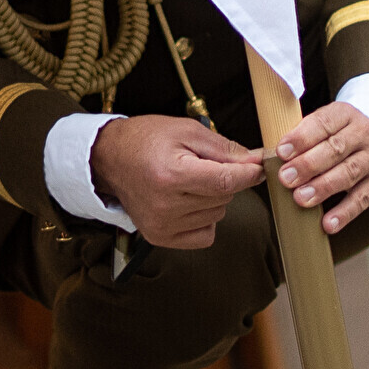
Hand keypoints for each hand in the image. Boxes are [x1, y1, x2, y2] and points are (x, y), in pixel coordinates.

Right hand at [89, 115, 263, 248]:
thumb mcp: (186, 131)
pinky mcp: (160, 237)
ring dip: (213, 198)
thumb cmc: (146, 140)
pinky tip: (188, 202)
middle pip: (224, 197)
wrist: (110, 159)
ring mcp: (162, 225)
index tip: (257, 166)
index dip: (248, 174)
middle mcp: (166, 205)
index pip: (226, 181)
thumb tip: (256, 161)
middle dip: (225, 179)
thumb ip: (224, 148)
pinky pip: (205, 235)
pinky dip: (205, 219)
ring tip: (189, 182)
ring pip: (218, 215)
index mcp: (172, 175)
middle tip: (203, 165)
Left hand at [277, 101, 368, 236]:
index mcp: (345, 114)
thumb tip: (266, 157)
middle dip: (308, 164)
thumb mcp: (325, 126)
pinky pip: (363, 199)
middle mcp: (364, 134)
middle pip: (336, 148)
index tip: (281, 152)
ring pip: (349, 173)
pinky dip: (345, 213)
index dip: (301, 138)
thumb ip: (300, 138)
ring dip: (323, 187)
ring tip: (301, 198)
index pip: (323, 123)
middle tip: (286, 178)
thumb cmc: (341, 136)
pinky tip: (328, 223)